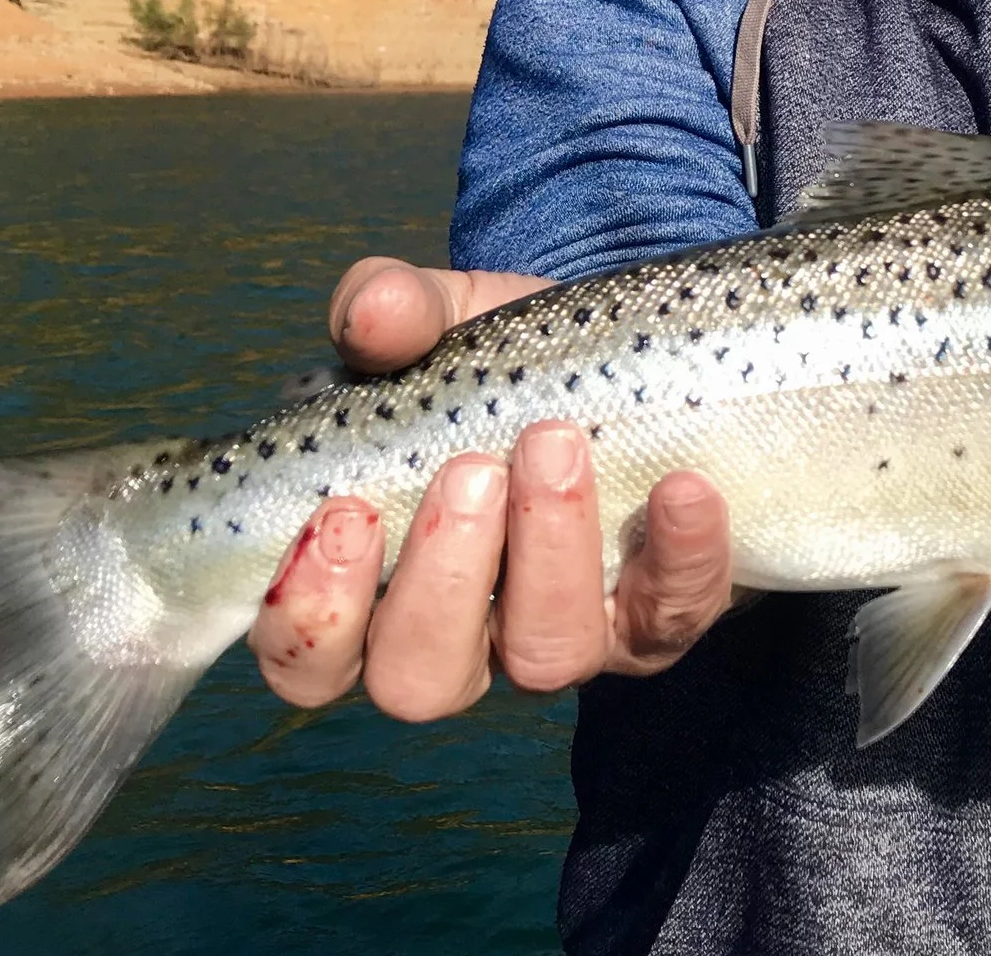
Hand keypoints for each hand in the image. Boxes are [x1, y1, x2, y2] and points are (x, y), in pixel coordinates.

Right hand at [250, 258, 735, 716]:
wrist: (631, 353)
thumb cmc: (503, 358)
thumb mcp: (445, 318)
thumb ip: (394, 310)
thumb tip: (371, 312)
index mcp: (373, 582)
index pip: (308, 661)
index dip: (311, 615)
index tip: (342, 513)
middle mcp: (462, 635)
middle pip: (419, 680)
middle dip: (441, 582)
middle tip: (471, 471)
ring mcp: (564, 635)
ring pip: (546, 658)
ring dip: (550, 555)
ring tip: (556, 444)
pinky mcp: (661, 619)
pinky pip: (672, 618)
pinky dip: (681, 555)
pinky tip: (681, 485)